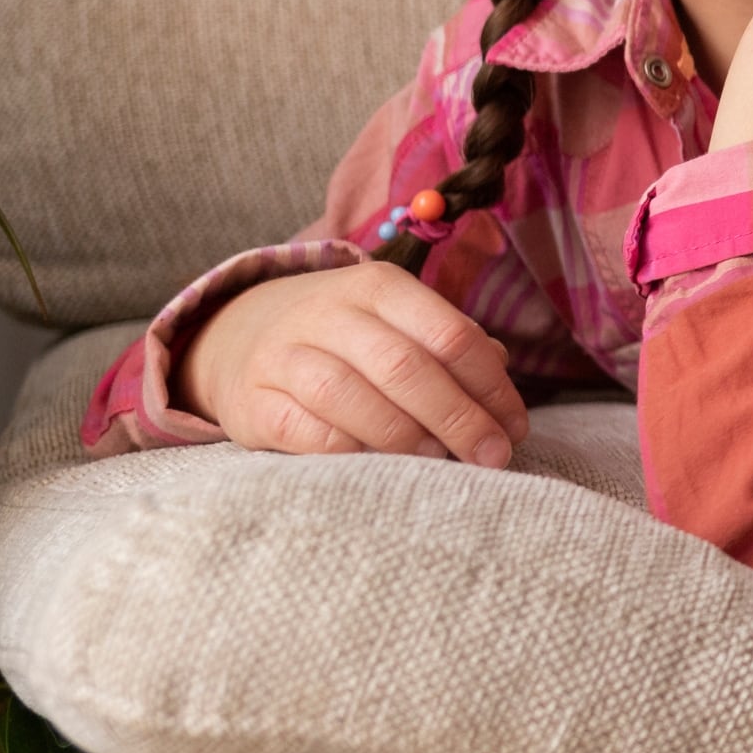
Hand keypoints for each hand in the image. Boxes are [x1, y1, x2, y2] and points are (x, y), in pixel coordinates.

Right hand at [178, 261, 529, 464]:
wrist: (238, 336)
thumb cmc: (346, 339)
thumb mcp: (397, 323)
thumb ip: (450, 346)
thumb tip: (500, 382)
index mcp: (379, 286)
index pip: (450, 334)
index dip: (491, 387)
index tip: (514, 429)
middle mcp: (328, 312)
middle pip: (405, 366)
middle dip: (459, 418)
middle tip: (492, 457)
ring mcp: (283, 355)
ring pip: (349, 396)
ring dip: (404, 436)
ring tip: (438, 460)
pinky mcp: (253, 402)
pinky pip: (305, 431)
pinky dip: (348, 452)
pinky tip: (377, 465)